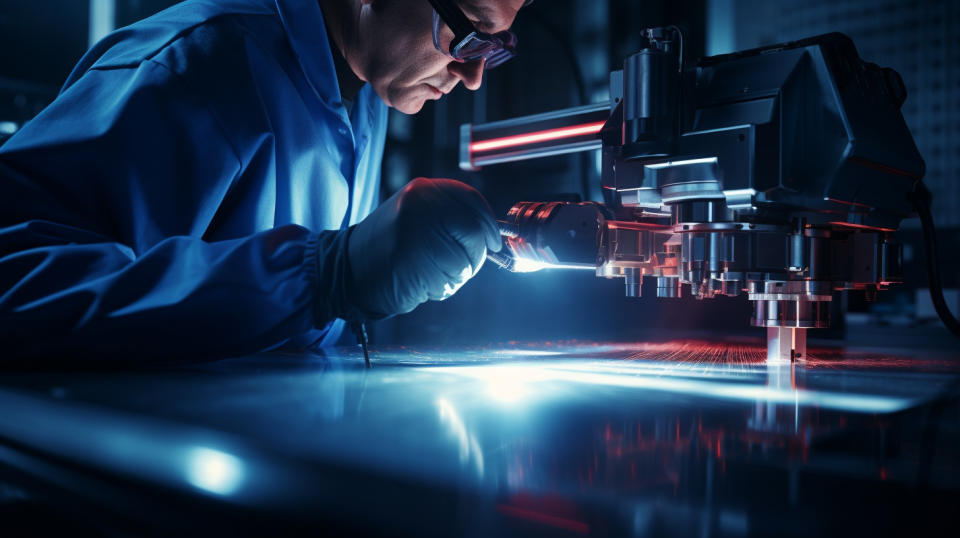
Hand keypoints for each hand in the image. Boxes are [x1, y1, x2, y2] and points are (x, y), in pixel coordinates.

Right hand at [345, 178, 500, 318]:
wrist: (346, 270)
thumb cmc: (387, 248)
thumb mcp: (415, 215)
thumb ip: (448, 215)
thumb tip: (488, 231)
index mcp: (422, 190)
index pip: (471, 198)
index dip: (486, 222)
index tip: (492, 239)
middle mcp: (421, 204)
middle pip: (474, 229)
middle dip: (475, 252)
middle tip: (457, 263)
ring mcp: (418, 231)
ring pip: (467, 258)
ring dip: (457, 273)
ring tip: (428, 271)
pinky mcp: (416, 260)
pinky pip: (452, 277)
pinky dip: (444, 286)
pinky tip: (421, 282)